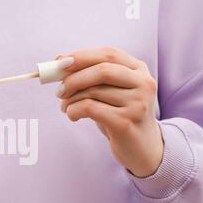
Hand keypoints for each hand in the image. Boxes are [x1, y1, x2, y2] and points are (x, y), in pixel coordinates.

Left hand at [57, 47, 163, 177]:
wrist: (141, 148)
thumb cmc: (119, 115)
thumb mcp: (109, 92)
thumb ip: (90, 76)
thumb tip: (59, 60)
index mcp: (139, 70)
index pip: (109, 54)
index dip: (82, 56)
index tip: (59, 62)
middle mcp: (143, 83)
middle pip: (102, 70)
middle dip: (74, 78)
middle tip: (59, 91)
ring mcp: (137, 103)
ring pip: (93, 91)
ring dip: (71, 99)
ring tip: (65, 106)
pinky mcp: (126, 122)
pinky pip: (90, 108)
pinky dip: (74, 110)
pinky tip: (72, 116)